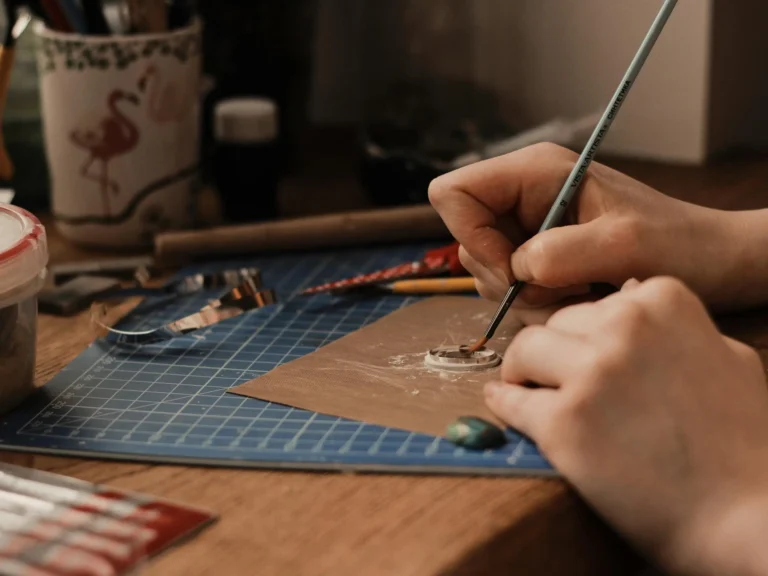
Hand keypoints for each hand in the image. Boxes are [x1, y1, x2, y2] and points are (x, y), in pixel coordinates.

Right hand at [428, 143, 740, 308]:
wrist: (703, 261)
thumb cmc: (675, 242)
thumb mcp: (623, 244)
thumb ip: (562, 252)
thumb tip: (516, 269)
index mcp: (534, 172)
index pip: (453, 193)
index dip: (469, 235)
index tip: (513, 268)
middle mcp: (521, 195)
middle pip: (466, 239)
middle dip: (504, 275)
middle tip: (559, 287)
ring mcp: (526, 225)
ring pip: (485, 269)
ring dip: (524, 294)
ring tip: (576, 292)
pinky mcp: (535, 253)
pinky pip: (508, 286)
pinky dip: (536, 303)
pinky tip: (576, 297)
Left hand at [485, 277, 767, 574]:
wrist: (742, 515)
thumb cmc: (741, 442)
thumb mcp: (727, 357)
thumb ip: (675, 323)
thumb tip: (632, 293)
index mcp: (663, 301)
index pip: (597, 305)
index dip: (588, 335)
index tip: (586, 355)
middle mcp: (624, 327)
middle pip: (557, 324)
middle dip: (555, 352)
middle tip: (557, 379)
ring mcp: (592, 373)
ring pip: (524, 351)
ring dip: (522, 371)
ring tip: (526, 388)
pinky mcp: (564, 422)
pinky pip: (511, 401)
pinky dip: (504, 402)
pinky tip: (504, 403)